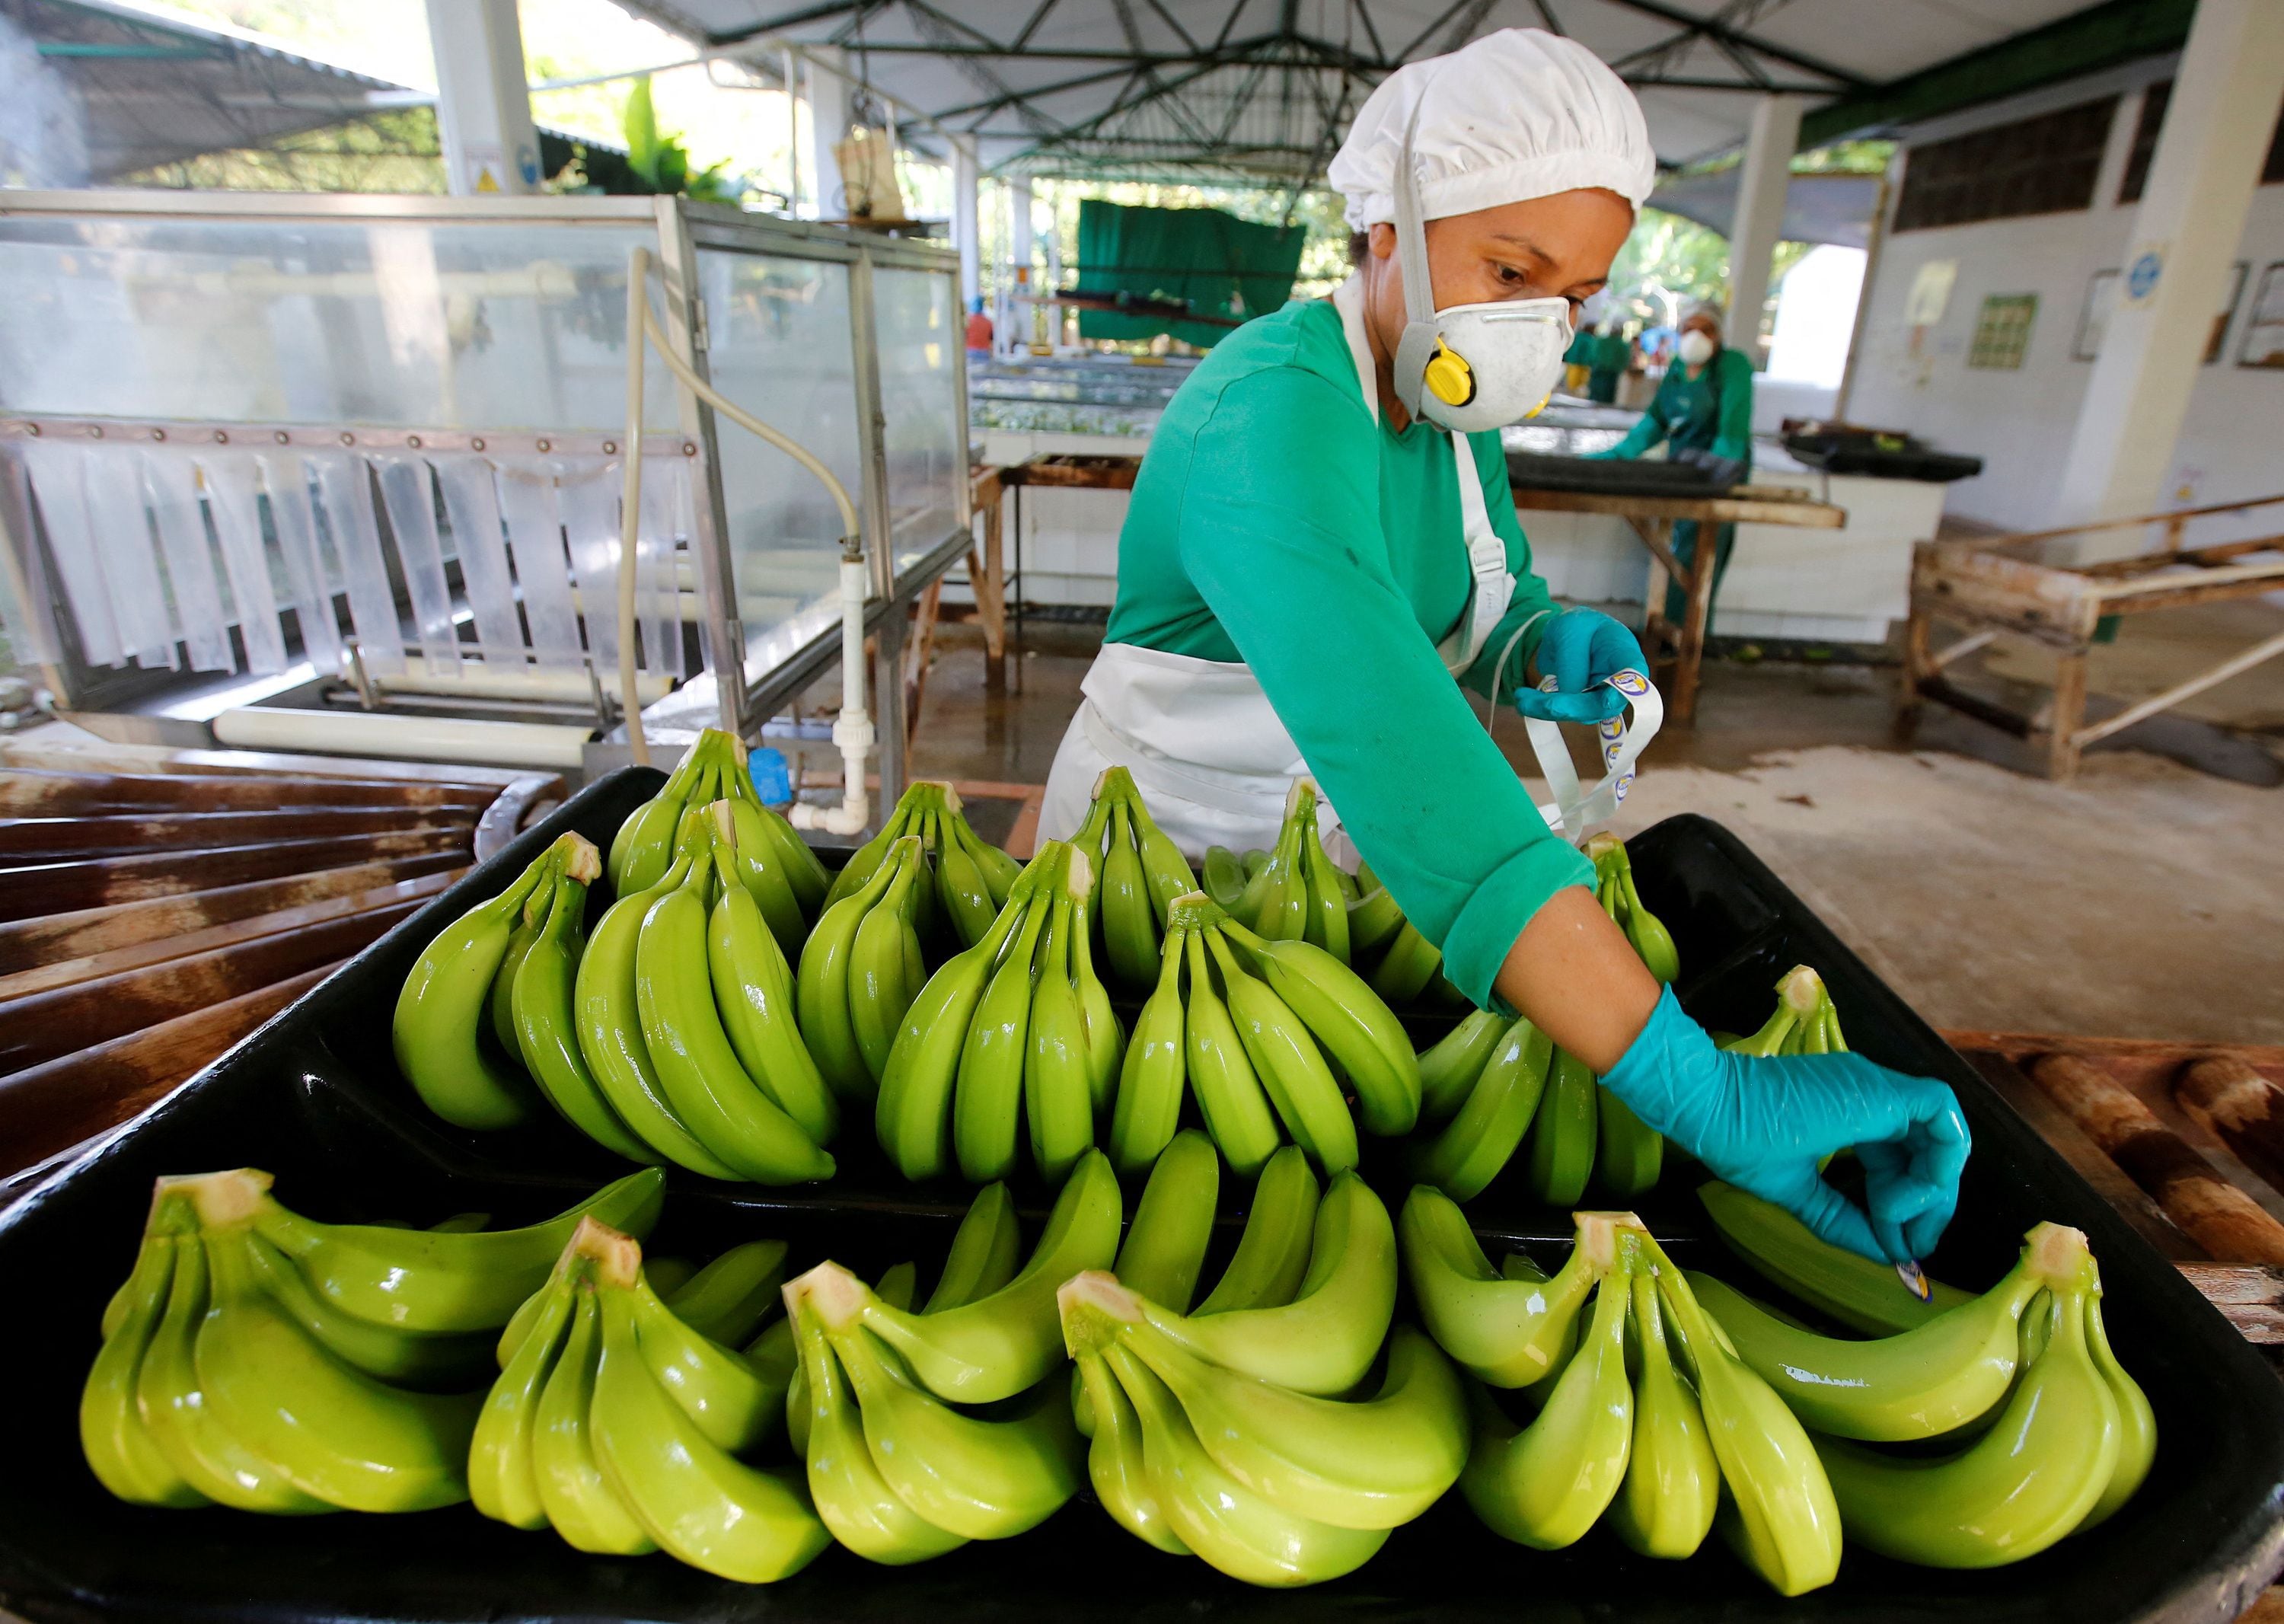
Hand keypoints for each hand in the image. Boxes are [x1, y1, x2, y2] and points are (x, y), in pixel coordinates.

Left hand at [1513, 607, 1642, 724]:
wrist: (1568, 637)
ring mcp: (1602, 697)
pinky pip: (1565, 714)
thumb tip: (1571, 695)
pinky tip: (1523, 699)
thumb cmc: (1578, 627)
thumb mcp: (1570, 630)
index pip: (1633, 674)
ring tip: (1521, 697)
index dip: (1625, 691)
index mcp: (1623, 651)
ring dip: (1548, 708)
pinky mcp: (1584, 707)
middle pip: (1603, 703)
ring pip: (1580, 714)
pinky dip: (1541, 709)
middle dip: (1573, 707)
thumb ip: (1572, 661)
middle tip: (1546, 704)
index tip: (1608, 701)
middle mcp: (1618, 680)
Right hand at [1601, 988, 1970, 1262]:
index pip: (1902, 1160)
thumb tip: (1888, 1256)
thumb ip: (1842, 1221)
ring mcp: (1880, 1089)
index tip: (1893, 1249)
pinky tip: (1900, 1200)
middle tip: (1912, 1248)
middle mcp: (1874, 1095)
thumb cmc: (1739, 1140)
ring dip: (1932, 1191)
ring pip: (1943, 1136)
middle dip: (1930, 1206)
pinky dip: (1939, 1163)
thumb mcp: (1798, 1193)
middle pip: (1931, 1151)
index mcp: (1853, 1113)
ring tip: (1898, 1226)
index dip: (1904, 1207)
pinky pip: (1943, 1118)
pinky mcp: (1884, 1091)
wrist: (1710, 1108)